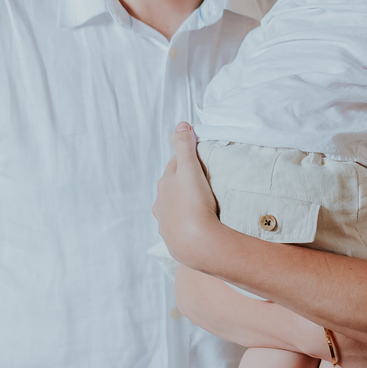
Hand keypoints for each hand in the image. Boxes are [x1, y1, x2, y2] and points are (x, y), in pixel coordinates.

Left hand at [153, 123, 221, 269]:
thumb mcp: (190, 169)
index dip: (188, 159)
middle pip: (173, 186)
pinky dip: (186, 222)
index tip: (202, 160)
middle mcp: (161, 202)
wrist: (195, 243)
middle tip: (205, 181)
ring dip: (185, 203)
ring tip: (202, 205)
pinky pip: (179, 226)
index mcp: (165, 183)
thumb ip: (185, 146)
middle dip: (185, 182)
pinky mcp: (173, 238)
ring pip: (174, 207)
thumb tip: (181, 124)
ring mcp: (166, 222)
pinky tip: (196, 225)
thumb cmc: (194, 203)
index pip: (176, 164)